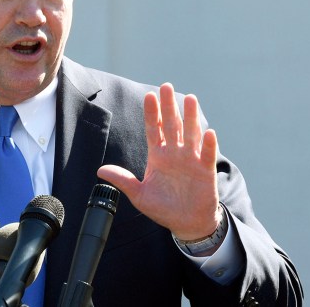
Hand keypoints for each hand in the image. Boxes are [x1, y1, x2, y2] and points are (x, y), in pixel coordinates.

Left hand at [97, 83, 221, 239]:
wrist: (186, 223)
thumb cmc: (163, 208)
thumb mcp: (139, 195)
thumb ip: (123, 180)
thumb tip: (101, 170)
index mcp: (158, 156)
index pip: (154, 129)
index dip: (152, 113)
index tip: (149, 96)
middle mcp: (175, 153)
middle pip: (172, 125)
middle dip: (169, 106)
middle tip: (167, 86)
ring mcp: (191, 160)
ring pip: (191, 134)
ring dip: (191, 117)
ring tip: (190, 99)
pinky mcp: (205, 171)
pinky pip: (207, 155)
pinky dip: (208, 144)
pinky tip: (208, 132)